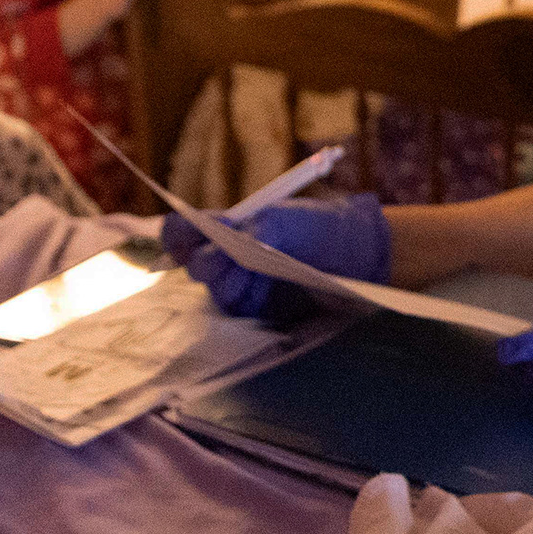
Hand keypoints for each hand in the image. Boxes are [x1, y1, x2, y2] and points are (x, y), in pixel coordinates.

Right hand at [161, 192, 390, 322]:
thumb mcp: (284, 219)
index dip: (176, 239)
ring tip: (264, 275)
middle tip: (238, 263)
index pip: (180, 231)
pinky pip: (238, 314)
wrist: (356, 255)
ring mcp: (240, 283)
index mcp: (225, 225)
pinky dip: (251, 303)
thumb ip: (251, 230)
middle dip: (213, 267)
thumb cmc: (318, 226)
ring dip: (237, 286)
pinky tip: (269, 292)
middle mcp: (226, 255)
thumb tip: (222, 248)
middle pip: (195, 268)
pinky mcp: (257, 307)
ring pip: (216, 294)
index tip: (187, 245)